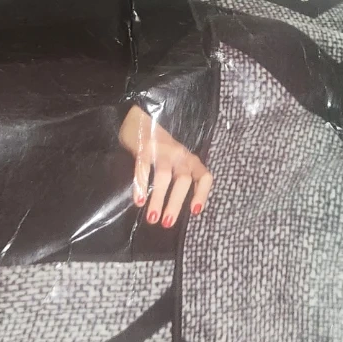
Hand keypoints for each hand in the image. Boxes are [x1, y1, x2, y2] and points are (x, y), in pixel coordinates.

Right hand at [118, 105, 213, 227]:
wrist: (140, 118)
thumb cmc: (160, 147)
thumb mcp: (175, 161)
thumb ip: (178, 178)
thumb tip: (173, 210)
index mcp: (189, 159)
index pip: (204, 176)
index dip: (202, 194)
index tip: (194, 212)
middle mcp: (179, 154)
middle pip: (183, 179)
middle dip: (175, 203)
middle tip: (167, 223)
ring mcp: (162, 150)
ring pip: (164, 176)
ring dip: (158, 198)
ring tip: (152, 218)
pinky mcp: (144, 147)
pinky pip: (143, 168)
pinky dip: (141, 185)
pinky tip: (139, 201)